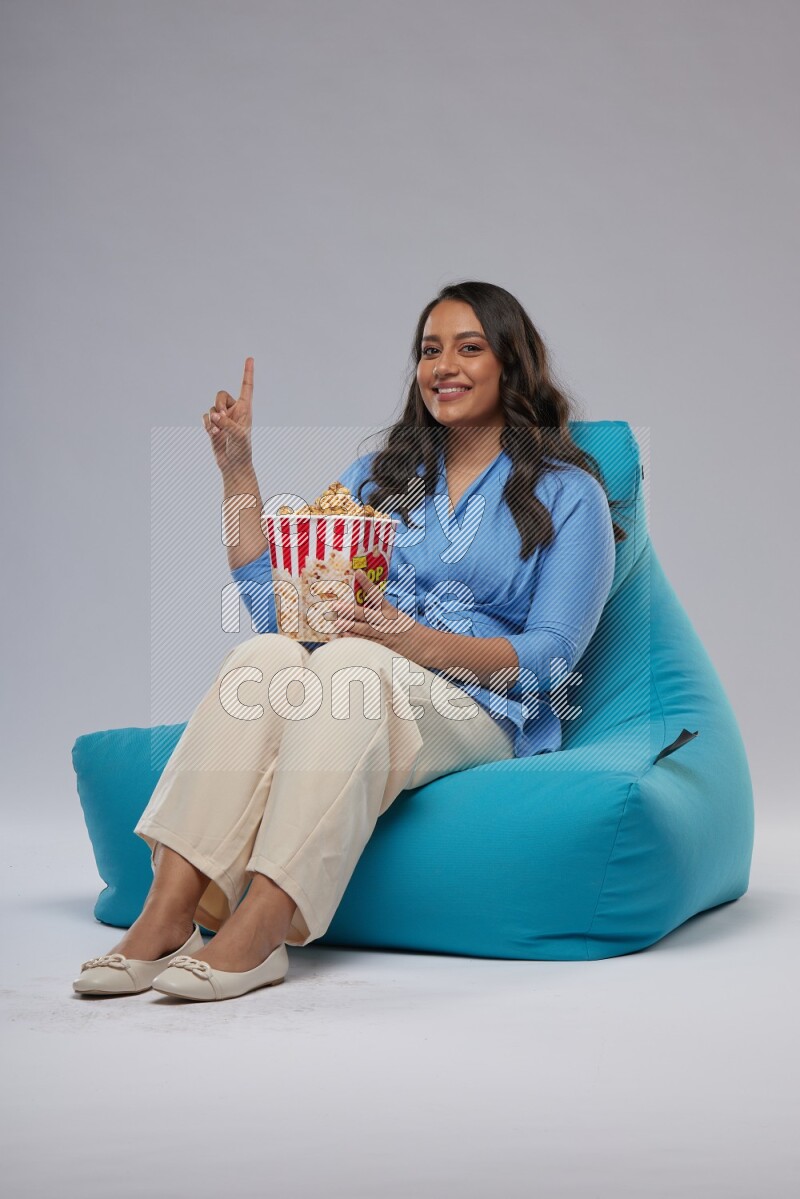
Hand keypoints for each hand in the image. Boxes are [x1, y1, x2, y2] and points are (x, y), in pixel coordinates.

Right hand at [203, 356, 253, 474]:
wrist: (234, 465)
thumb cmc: (242, 450)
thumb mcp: (238, 435)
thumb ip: (226, 423)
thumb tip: (213, 416)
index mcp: (245, 409)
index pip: (246, 387)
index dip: (247, 373)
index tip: (250, 358)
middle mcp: (234, 411)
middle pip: (221, 394)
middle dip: (219, 404)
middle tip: (221, 417)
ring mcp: (223, 418)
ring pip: (211, 407)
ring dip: (212, 418)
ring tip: (218, 432)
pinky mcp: (213, 426)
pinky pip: (205, 417)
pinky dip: (207, 424)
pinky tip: (212, 434)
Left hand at [333, 569, 422, 657]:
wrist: (426, 645)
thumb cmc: (409, 629)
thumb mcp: (398, 616)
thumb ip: (381, 610)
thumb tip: (366, 601)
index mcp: (391, 611)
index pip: (377, 595)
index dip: (367, 583)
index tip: (357, 572)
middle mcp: (387, 622)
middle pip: (366, 614)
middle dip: (349, 610)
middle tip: (335, 605)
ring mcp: (386, 635)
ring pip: (365, 629)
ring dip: (350, 626)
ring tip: (336, 622)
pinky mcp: (385, 647)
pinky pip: (369, 642)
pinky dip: (357, 639)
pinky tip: (346, 635)